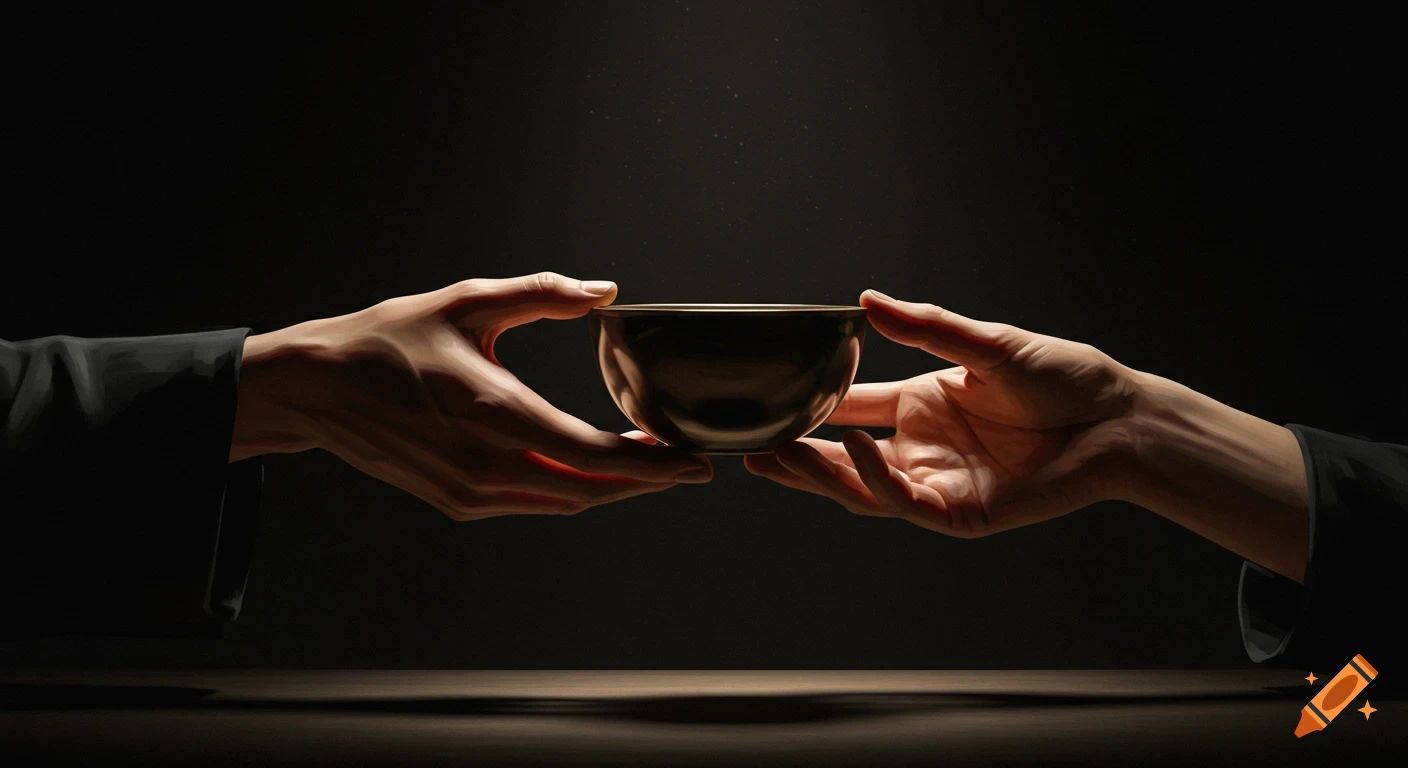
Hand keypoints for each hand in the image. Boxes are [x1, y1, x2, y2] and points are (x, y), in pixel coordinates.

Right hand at [229, 272, 713, 519]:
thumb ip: (542, 294)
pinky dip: (573, 491)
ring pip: (565, 502)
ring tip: (651, 467)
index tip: (694, 461)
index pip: (593, 455)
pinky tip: (594, 472)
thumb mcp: (466, 300)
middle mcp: (486, 465)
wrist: (316, 389)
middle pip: (590, 489)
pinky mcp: (458, 502)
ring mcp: (470, 492)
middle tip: (688, 468)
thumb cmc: (388, 339)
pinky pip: (534, 503)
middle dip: (646, 482)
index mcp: (494, 414)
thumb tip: (604, 291)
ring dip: (612, 490)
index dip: (652, 464)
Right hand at [746, 290, 1138, 536]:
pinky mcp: (962, 514)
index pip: (850, 407)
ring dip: (818, 475)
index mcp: (922, 405)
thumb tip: (867, 300)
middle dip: (796, 455)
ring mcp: (939, 483)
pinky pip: (905, 501)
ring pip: (861, 488)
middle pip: (843, 458)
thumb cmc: (1063, 377)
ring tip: (773, 456)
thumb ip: (927, 328)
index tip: (764, 397)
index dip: (808, 407)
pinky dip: (875, 478)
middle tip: (749, 445)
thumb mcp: (988, 344)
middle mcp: (922, 447)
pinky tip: (852, 450)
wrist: (1118, 418)